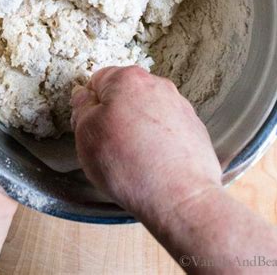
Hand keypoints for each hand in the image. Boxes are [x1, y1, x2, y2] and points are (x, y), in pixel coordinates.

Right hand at [71, 66, 221, 226]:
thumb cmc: (128, 164)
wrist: (179, 197)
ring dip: (137, 128)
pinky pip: (166, 129)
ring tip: (133, 159)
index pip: (98, 81)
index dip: (89, 105)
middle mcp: (157, 85)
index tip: (89, 126)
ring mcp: (180, 106)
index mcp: (128, 79)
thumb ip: (82, 108)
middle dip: (114, 115)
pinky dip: (158, 141)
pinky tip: (153, 163)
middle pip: (124, 95)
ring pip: (146, 112)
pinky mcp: (194, 128)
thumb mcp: (86, 135)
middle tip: (108, 145)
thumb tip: (84, 96)